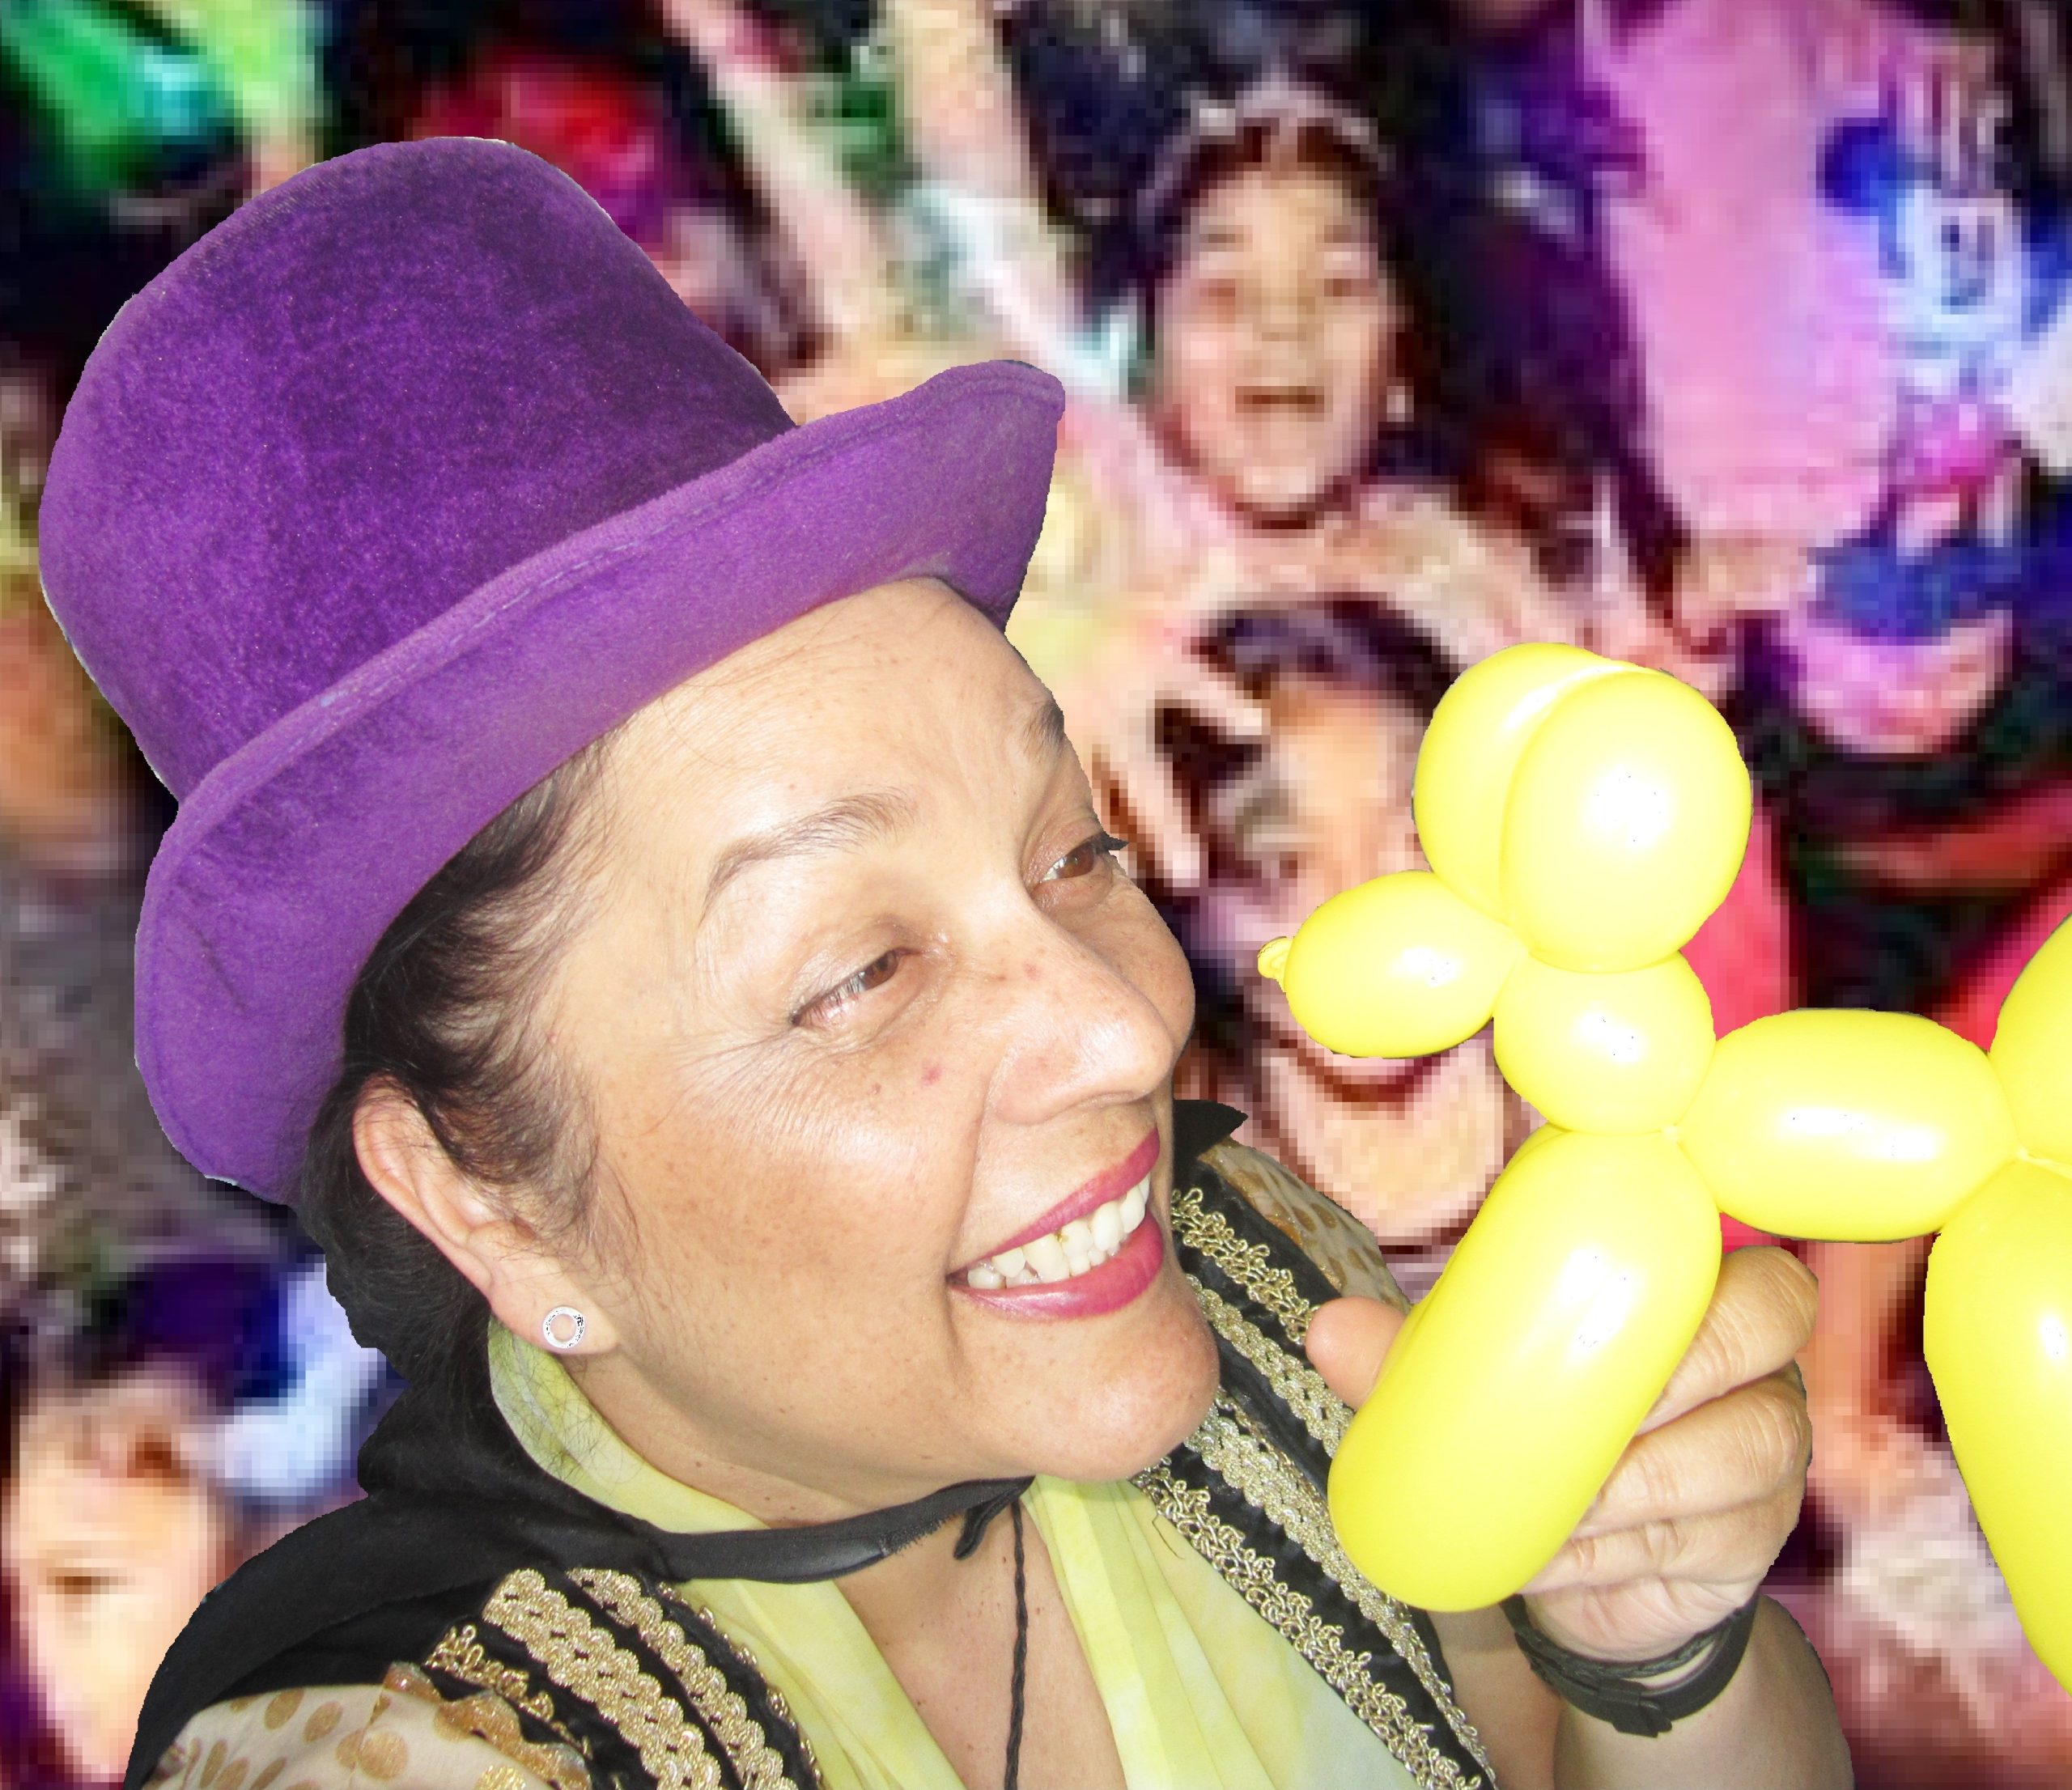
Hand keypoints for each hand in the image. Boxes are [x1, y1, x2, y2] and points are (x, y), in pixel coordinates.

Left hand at [1307, 1244, 1816, 1662]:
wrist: (1573, 1566)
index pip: (1752, 1258)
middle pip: (1763, 1335)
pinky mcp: (1745, 1549)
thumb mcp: (1475, 1376)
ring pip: (1743, 1447)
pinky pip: (1697, 1539)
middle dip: (1675, 1366)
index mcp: (1701, 1296)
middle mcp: (1757, 1369)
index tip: (1617, 1282)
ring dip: (1637, 1478)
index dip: (1705, 1259)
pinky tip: (1552, 1557)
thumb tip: (1328, 1331)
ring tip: (1553, 1501)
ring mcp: (1765, 1462)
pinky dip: (1613, 1551)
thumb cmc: (1534, 1424)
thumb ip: (1409, 1351)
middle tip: (1581, 1408)